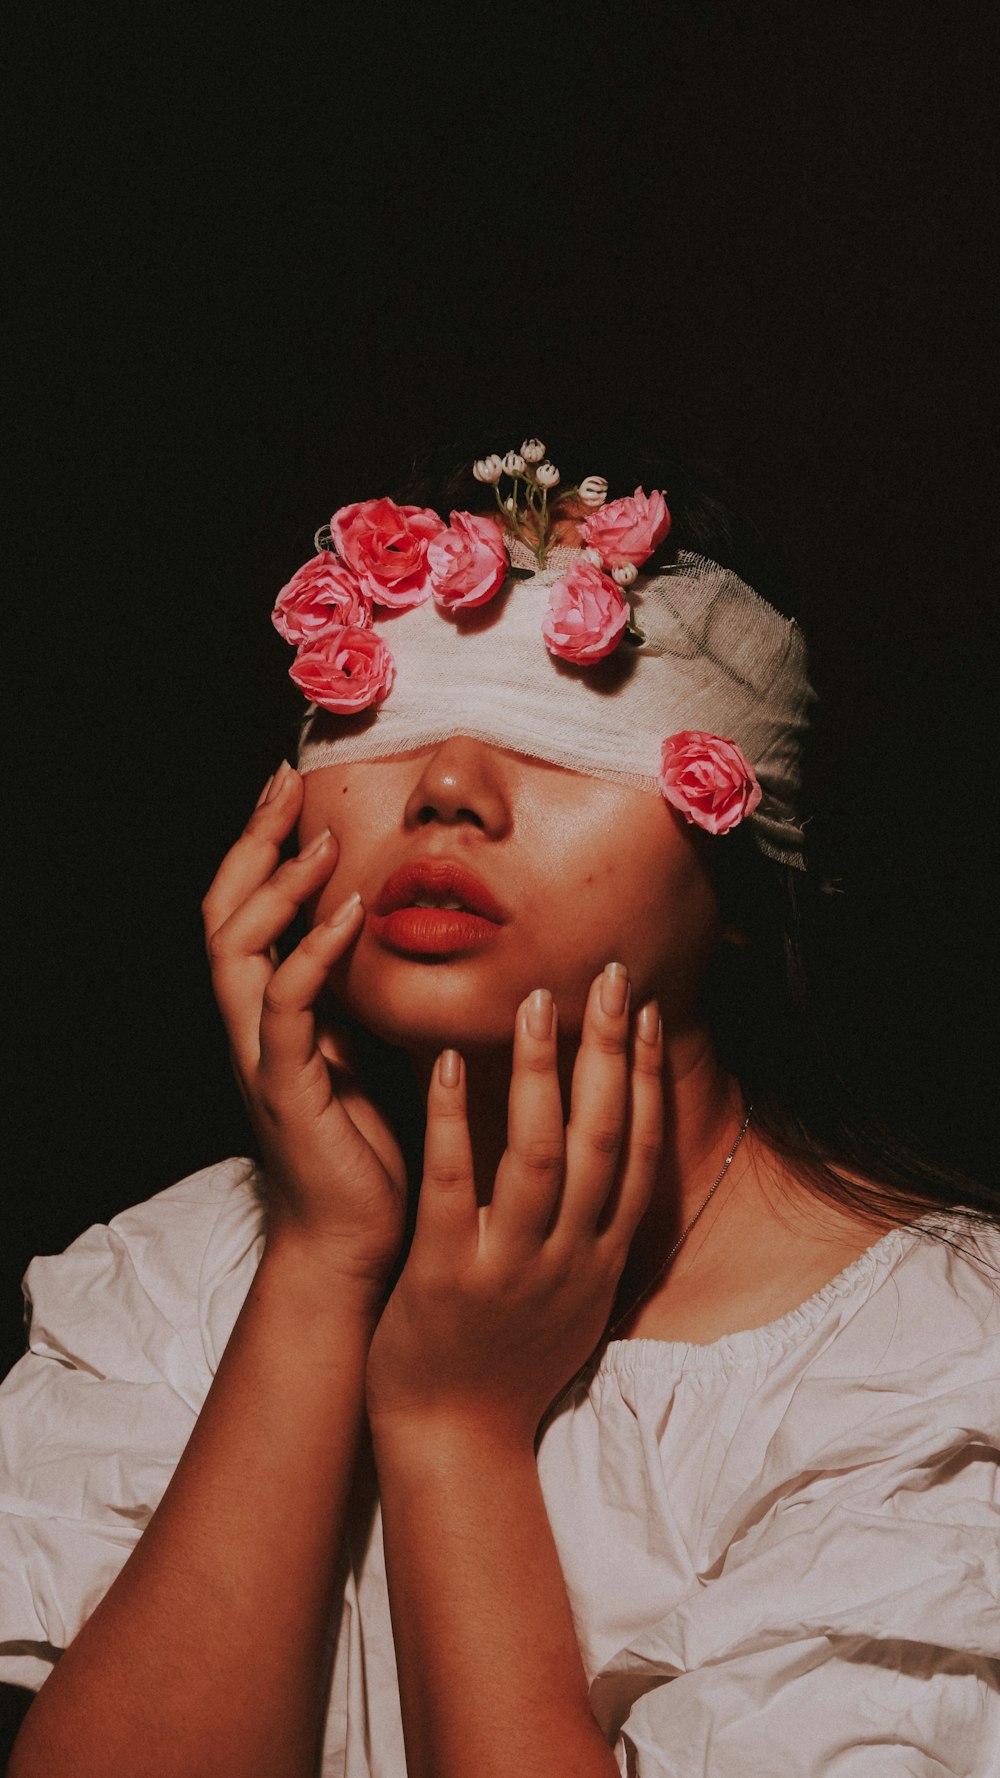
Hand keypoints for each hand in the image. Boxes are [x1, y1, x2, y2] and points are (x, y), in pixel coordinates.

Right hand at [201, 762, 406, 1294]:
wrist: (356, 1247)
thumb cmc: (367, 1156)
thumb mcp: (363, 1058)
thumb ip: (358, 1001)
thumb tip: (394, 937)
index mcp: (270, 1016)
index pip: (246, 912)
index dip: (261, 849)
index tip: (294, 791)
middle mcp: (251, 1027)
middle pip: (222, 912)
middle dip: (252, 843)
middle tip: (286, 785)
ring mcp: (261, 1056)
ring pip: (234, 949)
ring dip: (276, 887)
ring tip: (320, 841)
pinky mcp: (286, 1088)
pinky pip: (287, 1005)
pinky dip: (313, 952)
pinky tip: (349, 915)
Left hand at [366, 966, 662, 1444]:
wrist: (456, 1443)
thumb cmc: (509, 1364)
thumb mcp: (577, 1302)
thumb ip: (597, 1233)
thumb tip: (618, 1166)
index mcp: (603, 1258)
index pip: (641, 1152)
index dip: (647, 1078)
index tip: (645, 1014)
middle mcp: (571, 1257)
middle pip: (604, 1138)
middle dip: (609, 1052)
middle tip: (609, 977)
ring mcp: (512, 1267)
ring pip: (539, 1154)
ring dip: (540, 1072)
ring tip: (534, 1002)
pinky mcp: (448, 1275)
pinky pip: (455, 1186)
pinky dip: (455, 1122)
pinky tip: (446, 1065)